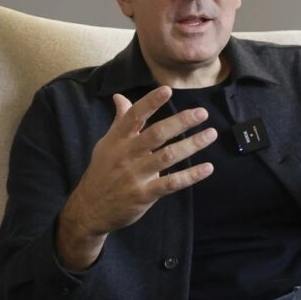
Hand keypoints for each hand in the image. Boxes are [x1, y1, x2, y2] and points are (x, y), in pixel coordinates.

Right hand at [56, 86, 216, 269]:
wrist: (89, 209)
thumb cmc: (102, 172)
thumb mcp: (106, 144)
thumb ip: (119, 121)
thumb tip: (120, 96)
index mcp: (118, 140)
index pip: (134, 116)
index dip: (150, 102)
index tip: (167, 90)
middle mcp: (126, 155)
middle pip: (156, 134)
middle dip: (180, 122)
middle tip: (202, 113)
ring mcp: (135, 175)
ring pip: (167, 156)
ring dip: (192, 145)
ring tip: (211, 134)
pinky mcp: (143, 195)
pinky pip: (170, 184)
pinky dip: (190, 176)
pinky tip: (207, 168)